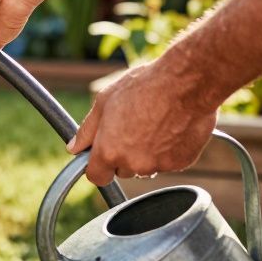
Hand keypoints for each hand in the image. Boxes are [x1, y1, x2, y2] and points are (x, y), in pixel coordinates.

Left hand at [68, 61, 218, 185]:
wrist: (187, 83)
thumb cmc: (144, 86)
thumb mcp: (105, 101)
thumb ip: (87, 130)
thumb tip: (74, 148)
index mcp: (109, 151)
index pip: (97, 177)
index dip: (98, 167)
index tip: (103, 156)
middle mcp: (133, 163)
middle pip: (123, 170)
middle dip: (124, 155)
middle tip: (134, 127)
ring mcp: (158, 165)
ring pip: (146, 166)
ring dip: (147, 153)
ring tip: (155, 122)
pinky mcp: (181, 163)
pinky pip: (169, 161)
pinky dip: (169, 149)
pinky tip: (171, 126)